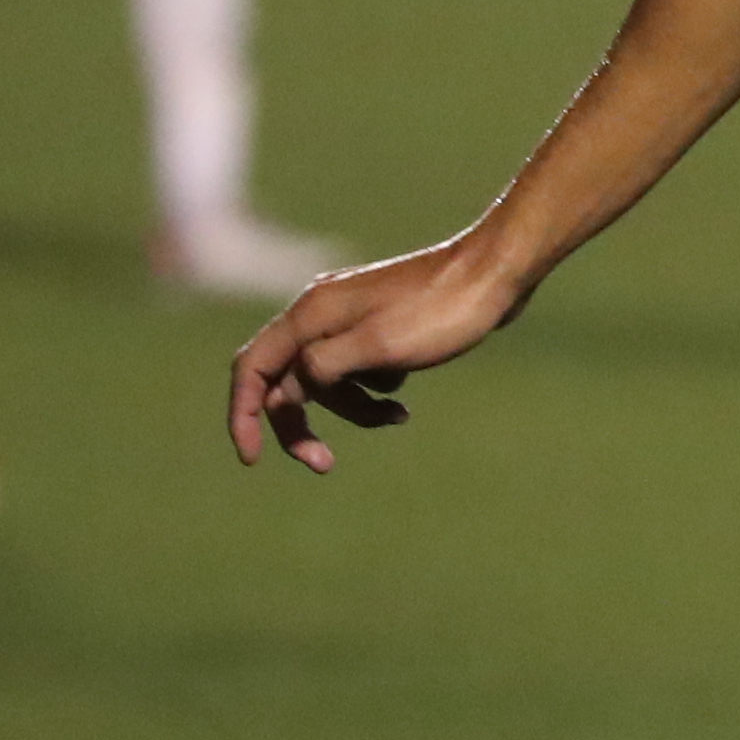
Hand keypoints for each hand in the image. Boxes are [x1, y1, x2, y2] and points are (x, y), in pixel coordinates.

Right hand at [229, 230, 526, 471]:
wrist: (495, 274)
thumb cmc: (442, 310)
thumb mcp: (379, 347)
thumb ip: (323, 368)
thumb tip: (290, 390)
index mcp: (311, 314)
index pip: (252, 368)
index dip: (243, 415)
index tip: (252, 460)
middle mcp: (321, 313)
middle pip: (286, 381)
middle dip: (300, 425)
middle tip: (324, 465)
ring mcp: (349, 319)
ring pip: (326, 380)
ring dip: (352, 409)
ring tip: (397, 416)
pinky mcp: (378, 327)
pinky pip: (357, 371)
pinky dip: (373, 391)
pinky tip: (405, 396)